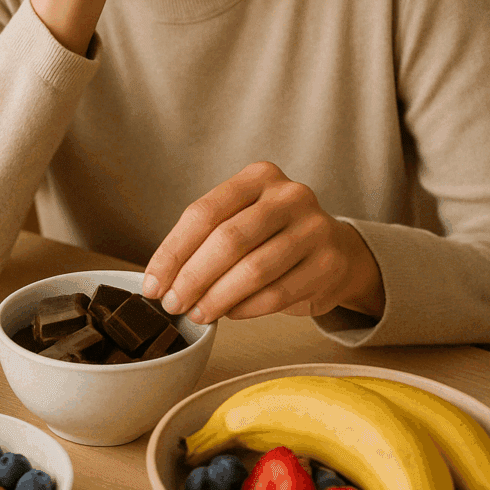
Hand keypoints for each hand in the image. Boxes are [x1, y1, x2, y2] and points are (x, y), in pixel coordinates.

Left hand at [142, 161, 383, 322]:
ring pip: (253, 270)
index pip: (204, 212)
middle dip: (192, 278)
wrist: (336, 251)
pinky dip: (246, 308)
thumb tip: (161, 280)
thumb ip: (205, 238)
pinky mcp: (329, 264)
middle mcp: (290, 195)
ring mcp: (314, 228)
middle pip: (228, 240)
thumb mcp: (241, 218)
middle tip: (173, 304)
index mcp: (258, 176)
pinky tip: (230, 314)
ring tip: (198, 313)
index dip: (173, 251)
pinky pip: (277, 294)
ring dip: (217, 298)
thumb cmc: (272, 236)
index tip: (153, 284)